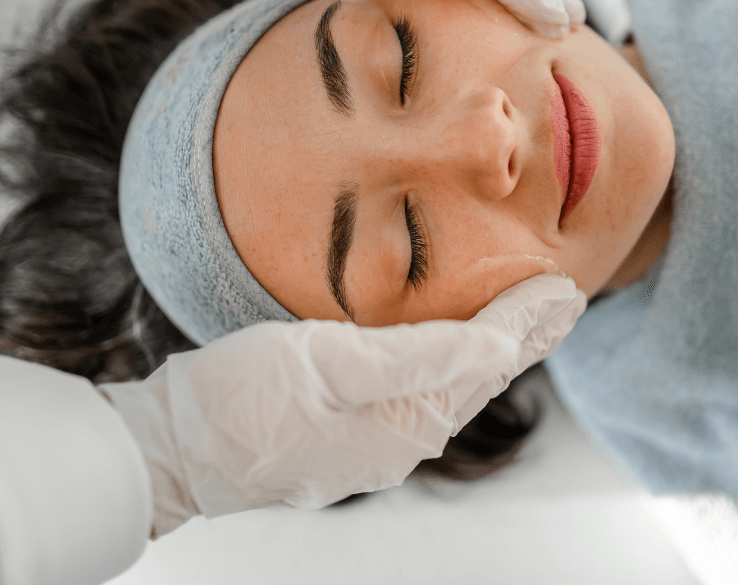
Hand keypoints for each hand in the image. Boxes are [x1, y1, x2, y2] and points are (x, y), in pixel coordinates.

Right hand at [99, 274, 585, 536]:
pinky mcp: (347, 437)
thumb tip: (500, 349)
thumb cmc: (242, 400)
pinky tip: (451, 351)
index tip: (567, 287)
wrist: (170, 451)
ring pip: (454, 388)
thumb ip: (418, 356)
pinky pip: (421, 395)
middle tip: (568, 300)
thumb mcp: (329, 363)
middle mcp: (402, 441)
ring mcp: (374, 444)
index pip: (489, 359)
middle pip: (482, 378)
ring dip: (495, 351)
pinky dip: (453, 365)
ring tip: (526, 323)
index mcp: (408, 422)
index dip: (529, 319)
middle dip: (527, 336)